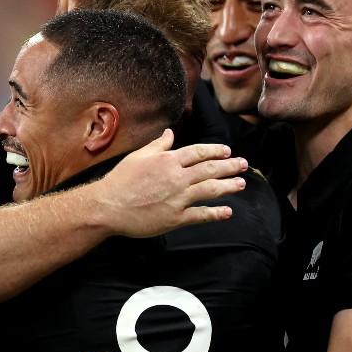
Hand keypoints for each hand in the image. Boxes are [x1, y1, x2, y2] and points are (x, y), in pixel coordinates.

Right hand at [86, 129, 246, 237]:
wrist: (108, 206)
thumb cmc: (121, 180)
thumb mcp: (138, 156)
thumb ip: (158, 144)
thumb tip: (170, 133)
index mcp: (168, 160)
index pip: (198, 153)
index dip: (215, 151)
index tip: (227, 151)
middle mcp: (177, 178)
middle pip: (209, 170)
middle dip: (229, 167)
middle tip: (243, 165)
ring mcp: (178, 199)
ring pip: (210, 190)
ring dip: (228, 186)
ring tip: (241, 184)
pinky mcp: (175, 218)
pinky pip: (201, 214)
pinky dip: (216, 213)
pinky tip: (227, 211)